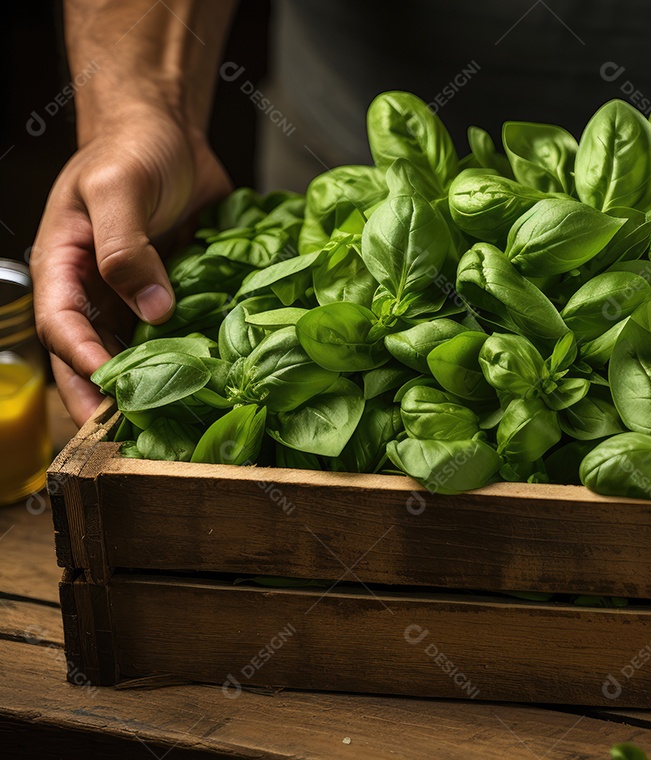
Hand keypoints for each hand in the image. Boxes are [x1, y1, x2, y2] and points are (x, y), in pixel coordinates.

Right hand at [30, 106, 230, 425]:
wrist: (168, 131)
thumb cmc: (130, 149)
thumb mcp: (118, 189)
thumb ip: (126, 248)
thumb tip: (153, 311)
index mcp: (64, 267)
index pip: (62, 328)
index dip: (83, 363)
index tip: (110, 394)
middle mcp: (95, 290)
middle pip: (92, 357)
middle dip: (109, 399)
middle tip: (136, 440)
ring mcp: (134, 296)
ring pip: (136, 354)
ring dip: (152, 388)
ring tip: (176, 427)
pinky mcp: (173, 293)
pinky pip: (178, 334)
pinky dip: (190, 359)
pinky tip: (214, 384)